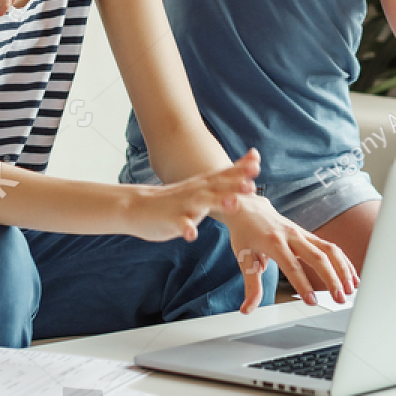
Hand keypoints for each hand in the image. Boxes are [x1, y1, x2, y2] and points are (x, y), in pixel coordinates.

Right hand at [122, 154, 257, 241]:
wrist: (138, 207)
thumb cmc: (175, 200)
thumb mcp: (201, 190)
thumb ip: (222, 185)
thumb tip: (247, 180)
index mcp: (205, 185)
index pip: (225, 174)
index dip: (241, 168)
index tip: (257, 161)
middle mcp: (197, 192)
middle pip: (219, 186)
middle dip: (236, 184)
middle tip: (252, 184)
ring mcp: (184, 205)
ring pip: (203, 202)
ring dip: (218, 202)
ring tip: (233, 203)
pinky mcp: (171, 220)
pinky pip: (180, 225)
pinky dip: (186, 229)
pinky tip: (191, 234)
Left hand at [224, 177, 359, 312]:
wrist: (248, 208)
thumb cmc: (245, 233)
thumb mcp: (243, 259)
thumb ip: (251, 286)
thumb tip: (247, 310)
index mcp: (273, 242)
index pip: (292, 266)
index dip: (303, 285)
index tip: (311, 301)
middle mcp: (291, 235)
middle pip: (317, 256)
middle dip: (331, 278)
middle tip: (340, 298)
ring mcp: (302, 233)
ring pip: (329, 249)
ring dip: (342, 269)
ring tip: (351, 289)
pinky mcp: (309, 235)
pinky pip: (330, 247)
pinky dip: (343, 261)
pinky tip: (352, 276)